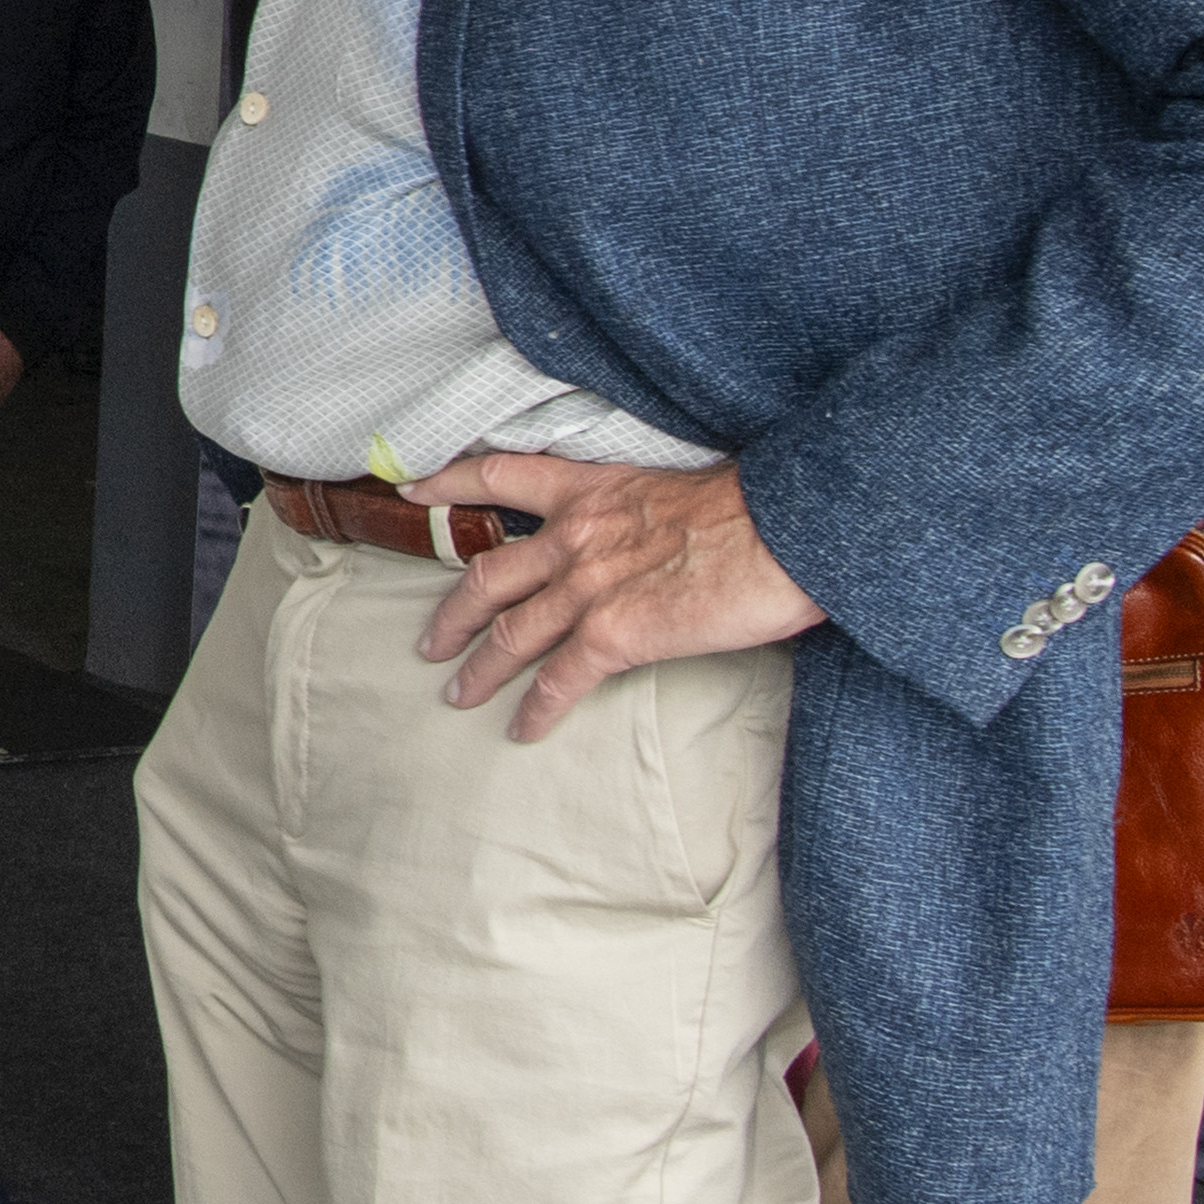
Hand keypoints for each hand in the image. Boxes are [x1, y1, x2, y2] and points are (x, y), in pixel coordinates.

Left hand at [407, 452, 823, 740]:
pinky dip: (537, 709)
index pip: (499, 474)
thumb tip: (642, 536)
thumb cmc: (757, 509)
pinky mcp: (618, 633)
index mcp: (590, 489)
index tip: (410, 488)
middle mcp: (576, 535)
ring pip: (512, 632)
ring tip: (457, 693)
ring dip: (480, 668)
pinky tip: (523, 729)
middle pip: (489, 574)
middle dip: (452, 612)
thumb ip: (639, 512)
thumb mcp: (677, 490)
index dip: (448, 482)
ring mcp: (591, 586)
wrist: (793, 531)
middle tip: (427, 641)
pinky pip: (561, 680)